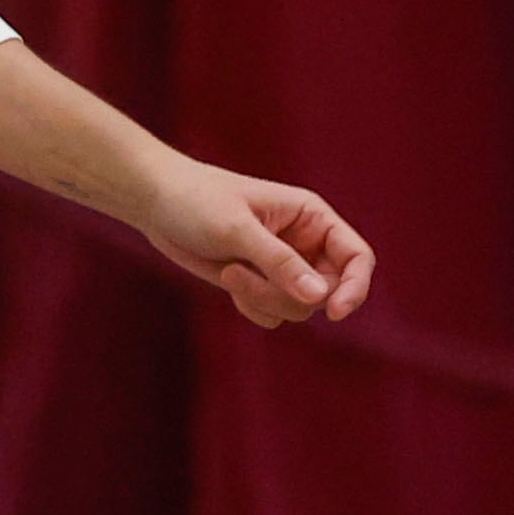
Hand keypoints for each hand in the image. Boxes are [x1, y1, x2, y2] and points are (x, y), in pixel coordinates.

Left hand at [136, 157, 375, 328]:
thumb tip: (319, 297)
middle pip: (327, 290)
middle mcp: (305, 242)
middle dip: (289, 295)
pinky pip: (274, 313)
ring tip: (230, 273)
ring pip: (299, 307)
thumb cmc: (196, 201)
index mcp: (312, 217)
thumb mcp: (237, 229)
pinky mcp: (260, 283)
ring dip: (265, 299)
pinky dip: (253, 306)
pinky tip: (227, 281)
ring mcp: (283, 266)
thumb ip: (279, 263)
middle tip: (242, 279)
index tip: (334, 312)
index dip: (355, 287)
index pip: (357, 258)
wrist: (156, 203)